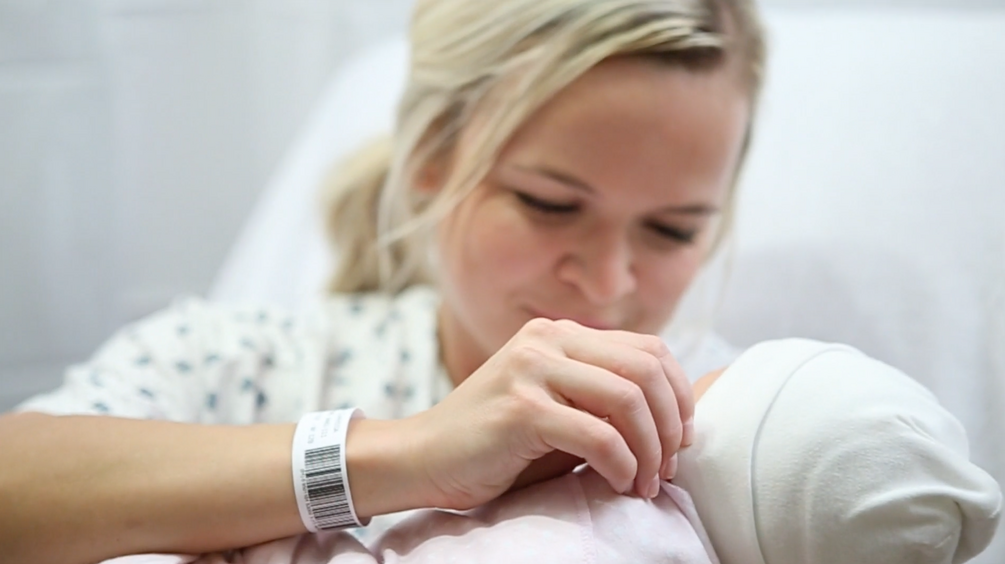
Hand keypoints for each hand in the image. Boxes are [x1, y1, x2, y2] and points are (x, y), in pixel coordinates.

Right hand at [407, 317, 693, 509]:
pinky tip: (619, 484)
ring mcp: (531, 369)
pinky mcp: (521, 409)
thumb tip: (674, 424)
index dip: (679, 394)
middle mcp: (547, 340)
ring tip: (646, 483)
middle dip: (671, 425)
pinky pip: (599, 437)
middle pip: (647, 370)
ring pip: (629, 399)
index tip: (682, 439)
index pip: (649, 349)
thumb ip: (602, 402)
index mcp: (558, 333)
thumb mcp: (557, 410)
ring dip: (651, 450)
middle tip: (670, 467)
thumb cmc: (495, 444)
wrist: (421, 459)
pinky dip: (622, 466)